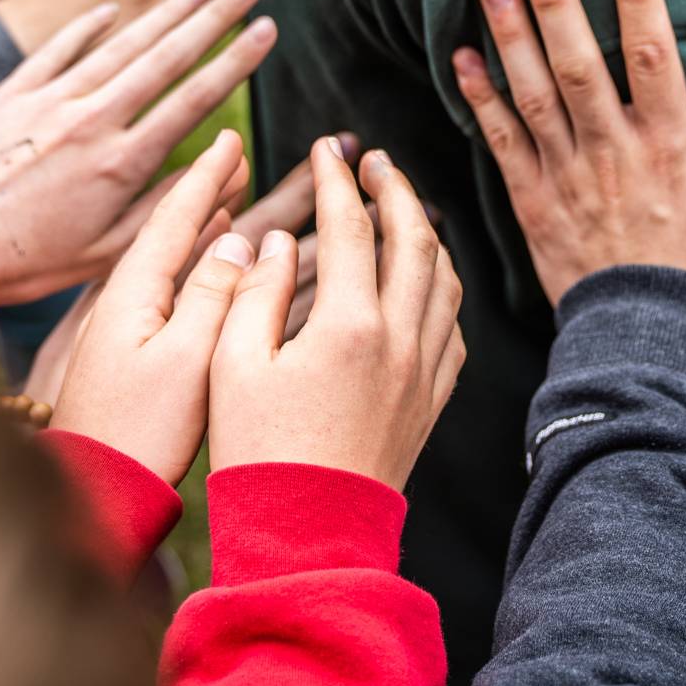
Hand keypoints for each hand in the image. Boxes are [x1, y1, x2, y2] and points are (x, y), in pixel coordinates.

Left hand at [0, 0, 274, 311]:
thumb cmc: (24, 263)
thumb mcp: (107, 254)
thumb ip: (170, 206)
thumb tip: (223, 167)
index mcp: (120, 163)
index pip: (195, 97)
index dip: (237, 60)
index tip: (269, 30)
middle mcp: (89, 120)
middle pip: (166, 55)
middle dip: (217, 16)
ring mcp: (47, 100)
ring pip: (119, 43)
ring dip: (165, 11)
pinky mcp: (10, 93)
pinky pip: (59, 47)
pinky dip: (90, 25)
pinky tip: (117, 9)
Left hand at [46, 134, 257, 482]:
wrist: (91, 494)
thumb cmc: (137, 433)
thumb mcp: (186, 359)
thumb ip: (214, 296)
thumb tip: (238, 242)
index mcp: (133, 293)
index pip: (175, 216)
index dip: (207, 176)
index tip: (232, 138)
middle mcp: (122, 300)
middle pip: (173, 229)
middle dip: (210, 191)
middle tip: (240, 156)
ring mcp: (120, 327)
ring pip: (172, 258)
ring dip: (204, 225)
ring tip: (232, 197)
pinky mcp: (124, 354)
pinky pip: (167, 287)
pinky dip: (192, 264)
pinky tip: (205, 264)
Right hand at [206, 139, 464, 490]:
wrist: (307, 534)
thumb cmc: (257, 453)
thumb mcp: (233, 364)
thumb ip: (257, 292)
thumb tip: (284, 242)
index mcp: (350, 325)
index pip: (353, 228)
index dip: (338, 181)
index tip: (326, 151)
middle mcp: (401, 341)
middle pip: (417, 239)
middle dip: (397, 190)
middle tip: (376, 162)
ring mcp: (424, 372)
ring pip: (446, 280)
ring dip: (428, 234)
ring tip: (404, 211)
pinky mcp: (430, 401)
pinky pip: (453, 328)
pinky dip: (442, 290)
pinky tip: (423, 285)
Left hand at [451, 0, 685, 308]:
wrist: (654, 343)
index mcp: (671, 146)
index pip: (653, 56)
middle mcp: (614, 153)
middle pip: (580, 64)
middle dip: (557, 1)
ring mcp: (568, 178)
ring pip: (534, 96)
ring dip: (511, 37)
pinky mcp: (534, 204)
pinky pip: (502, 144)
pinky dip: (479, 100)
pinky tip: (461, 58)